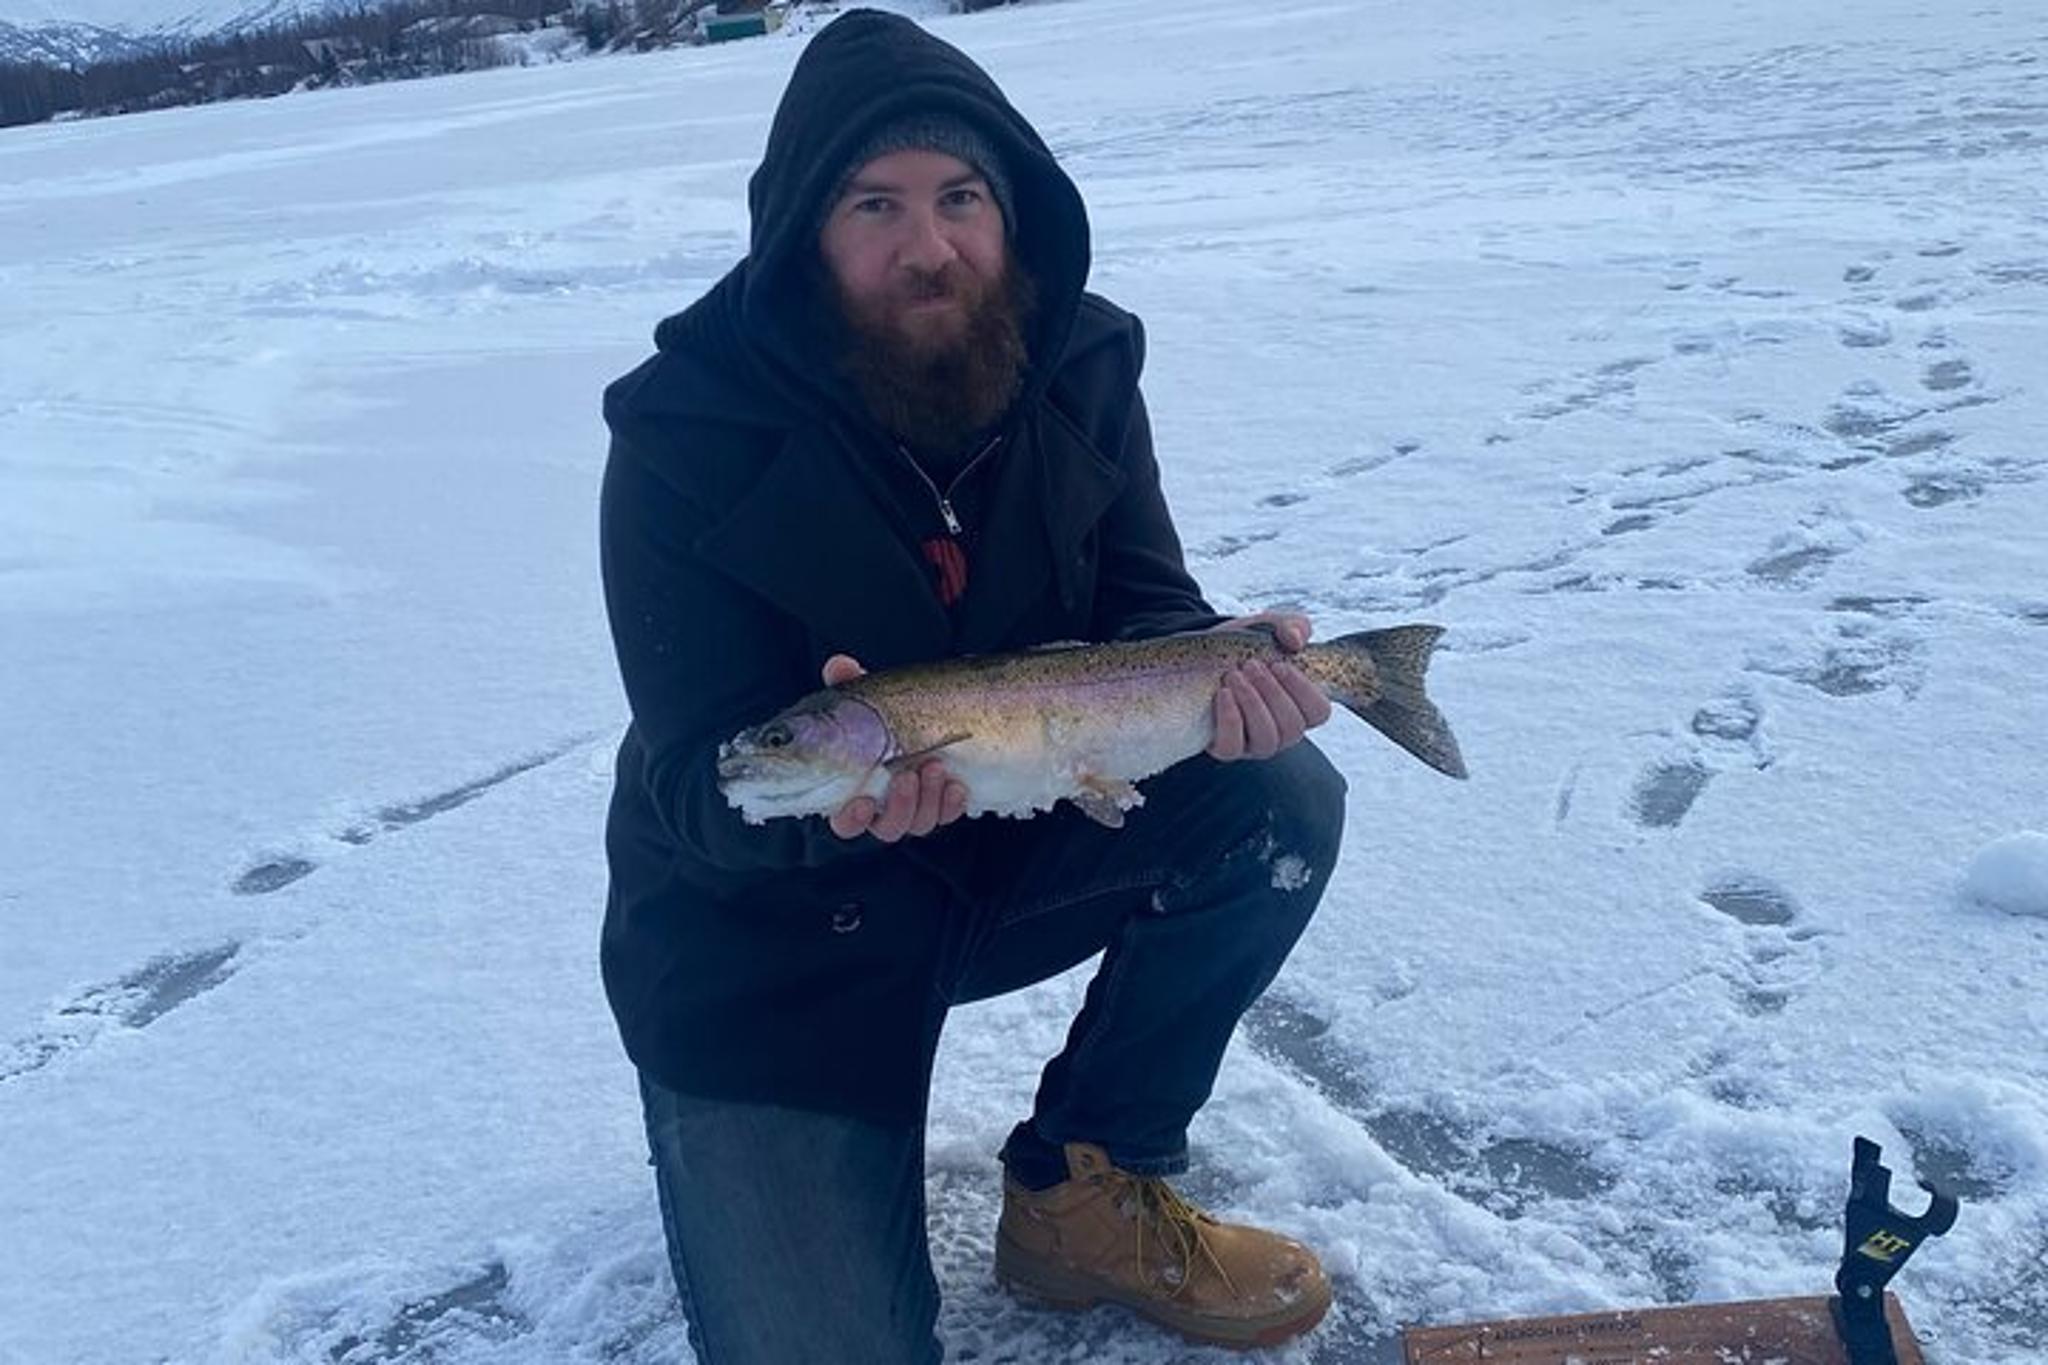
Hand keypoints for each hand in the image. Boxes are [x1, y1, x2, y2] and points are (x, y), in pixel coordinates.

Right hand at [820, 654, 969, 840]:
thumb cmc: (883, 711)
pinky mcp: (941, 805)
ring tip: (934, 766)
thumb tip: (839, 666)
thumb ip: (848, 684)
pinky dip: (951, 804)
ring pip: (918, 823)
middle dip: (900, 805)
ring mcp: (915, 808)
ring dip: (927, 800)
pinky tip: (956, 785)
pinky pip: (947, 815)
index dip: (850, 819)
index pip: (845, 822)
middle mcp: (883, 807)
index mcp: (854, 791)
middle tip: (907, 775)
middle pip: (887, 827)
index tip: (863, 803)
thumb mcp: (866, 696)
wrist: (925, 711)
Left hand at [1205, 613, 1331, 761]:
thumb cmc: (1245, 646)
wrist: (1202, 655)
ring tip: (1233, 676)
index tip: (1280, 664)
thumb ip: (1292, 626)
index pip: (1319, 712)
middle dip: (1272, 693)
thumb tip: (1295, 640)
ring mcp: (1255, 743)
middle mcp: (1282, 730)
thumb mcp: (1270, 628)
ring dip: (1251, 704)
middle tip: (1250, 665)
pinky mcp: (1227, 748)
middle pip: (1293, 727)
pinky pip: (1232, 747)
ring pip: (1267, 740)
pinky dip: (1229, 720)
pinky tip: (1222, 694)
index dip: (1303, 690)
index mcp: (1300, 705)